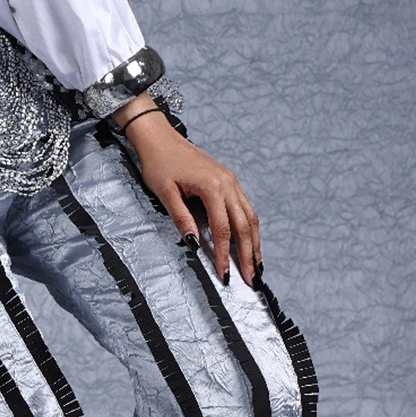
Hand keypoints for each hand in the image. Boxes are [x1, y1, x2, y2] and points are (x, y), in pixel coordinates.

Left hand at [114, 98, 260, 284]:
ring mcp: (231, 181)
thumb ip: (181, 218)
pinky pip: (245, 208)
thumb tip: (193, 243)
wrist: (160, 137)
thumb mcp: (165, 192)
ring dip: (254, 243)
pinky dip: (249, 227)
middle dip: (247, 255)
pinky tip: (249, 241)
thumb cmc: (159, 162)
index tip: (224, 274)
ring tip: (256, 266)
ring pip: (250, 217)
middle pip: (244, 226)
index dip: (224, 254)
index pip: (223, 228)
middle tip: (250, 279)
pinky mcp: (229, 181)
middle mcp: (228, 184)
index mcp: (213, 186)